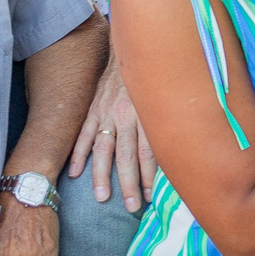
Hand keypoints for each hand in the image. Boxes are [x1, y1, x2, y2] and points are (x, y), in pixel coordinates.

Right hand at [65, 54, 158, 211]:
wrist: (133, 49)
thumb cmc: (156, 79)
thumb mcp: (167, 97)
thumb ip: (169, 122)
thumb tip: (180, 152)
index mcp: (148, 114)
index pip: (150, 151)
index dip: (150, 176)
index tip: (151, 197)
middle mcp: (127, 115)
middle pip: (127, 155)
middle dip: (129, 182)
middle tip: (131, 206)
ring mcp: (107, 112)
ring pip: (103, 148)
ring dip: (102, 174)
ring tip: (102, 197)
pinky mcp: (93, 109)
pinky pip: (84, 133)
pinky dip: (78, 153)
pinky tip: (74, 173)